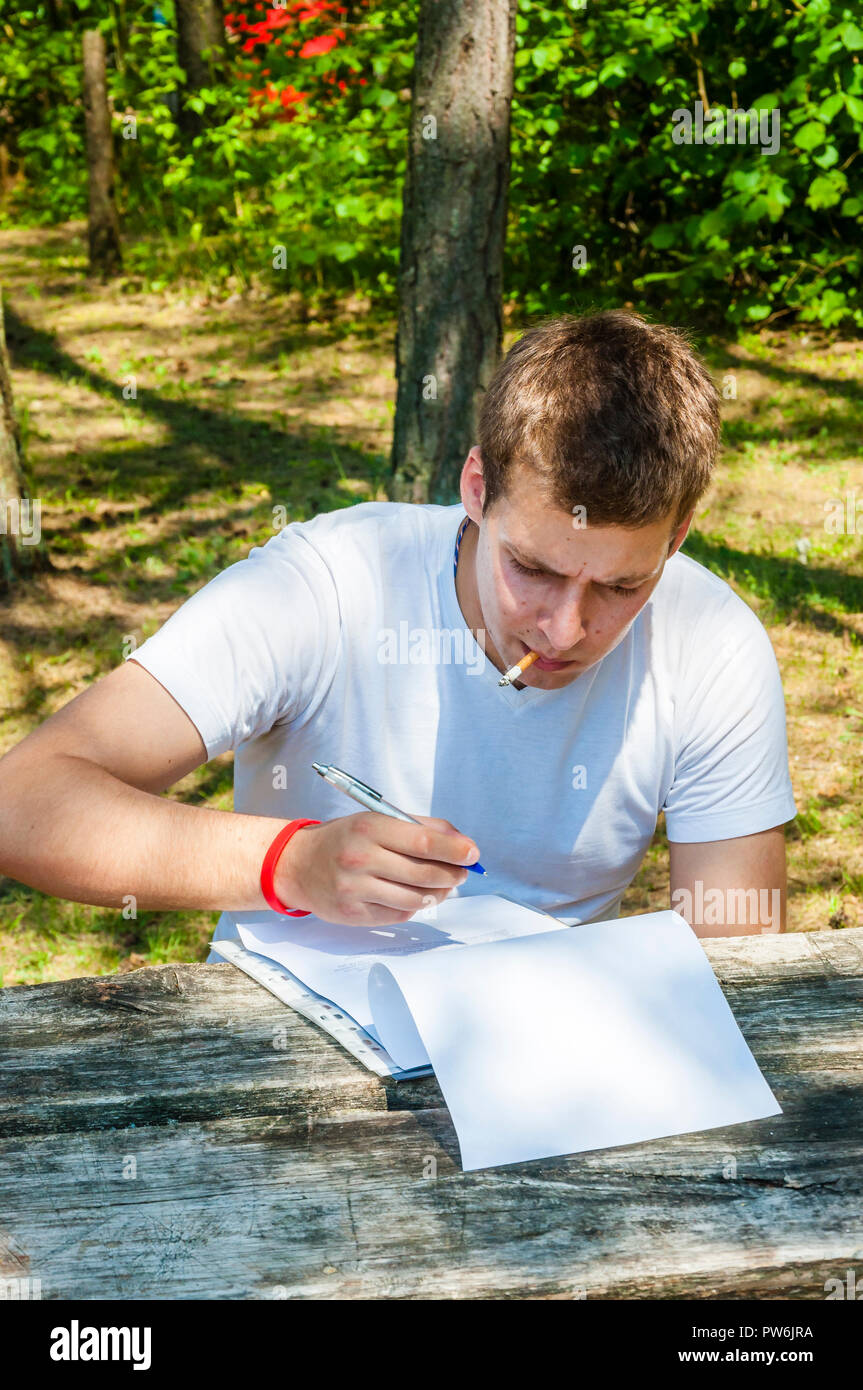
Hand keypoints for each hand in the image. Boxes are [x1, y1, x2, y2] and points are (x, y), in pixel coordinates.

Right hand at [274, 812, 479, 925]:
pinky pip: (399, 913)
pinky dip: (416, 904)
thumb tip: (462, 843)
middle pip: (424, 873)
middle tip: (463, 872)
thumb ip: (420, 828)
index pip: (424, 842)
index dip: (455, 850)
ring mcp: (355, 889)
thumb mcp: (376, 820)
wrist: (297, 865)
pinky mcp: (353, 914)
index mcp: (370, 828)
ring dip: (438, 893)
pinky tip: (417, 895)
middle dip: (452, 874)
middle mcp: (361, 858)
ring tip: (443, 885)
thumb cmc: (345, 839)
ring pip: (416, 897)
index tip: (473, 853)